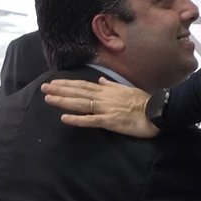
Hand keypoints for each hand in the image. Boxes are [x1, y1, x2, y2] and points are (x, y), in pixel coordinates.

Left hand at [41, 77, 158, 137]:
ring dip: (64, 101)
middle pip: (78, 93)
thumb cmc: (143, 102)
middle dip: (60, 90)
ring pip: (81, 104)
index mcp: (107, 90)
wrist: (157, 112)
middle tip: (44, 87)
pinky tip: (64, 119)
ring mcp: (105, 109)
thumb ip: (111, 85)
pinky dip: (77, 119)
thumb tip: (101, 80)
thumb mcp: (126, 89)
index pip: (83, 86)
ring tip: (48, 99)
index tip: (53, 82)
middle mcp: (103, 97)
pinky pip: (90, 120)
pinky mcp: (109, 121)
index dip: (67, 84)